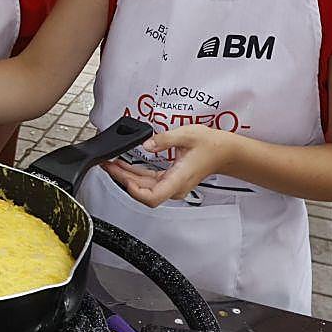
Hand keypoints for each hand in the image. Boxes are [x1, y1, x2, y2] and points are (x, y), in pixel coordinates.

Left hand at [101, 125, 241, 206]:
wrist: (224, 151)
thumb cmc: (210, 145)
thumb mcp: (186, 135)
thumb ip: (164, 139)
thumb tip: (146, 144)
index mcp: (178, 179)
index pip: (153, 197)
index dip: (135, 191)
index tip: (124, 178)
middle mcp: (174, 187)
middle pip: (143, 192)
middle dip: (122, 178)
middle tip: (107, 164)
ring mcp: (172, 186)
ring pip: (144, 188)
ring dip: (126, 176)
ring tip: (111, 163)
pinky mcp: (169, 181)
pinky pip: (149, 181)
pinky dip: (135, 174)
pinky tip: (125, 165)